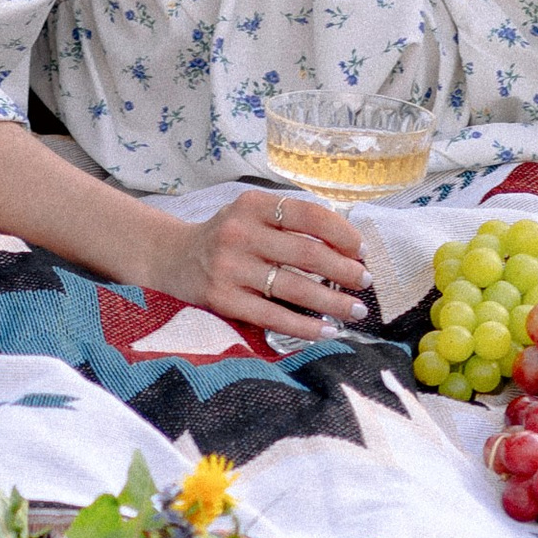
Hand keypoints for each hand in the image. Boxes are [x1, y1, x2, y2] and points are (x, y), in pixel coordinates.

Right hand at [152, 187, 371, 338]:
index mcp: (251, 206)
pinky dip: (306, 327)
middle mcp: (239, 233)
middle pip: (306, 253)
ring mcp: (230, 267)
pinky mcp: (223, 299)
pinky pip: (274, 316)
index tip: (361, 250)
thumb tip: (346, 246)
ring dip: (332, 301)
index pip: (307, 214)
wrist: (172, 259)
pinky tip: (327, 331)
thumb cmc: (226, 238)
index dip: (341, 232)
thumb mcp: (250, 217)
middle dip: (344, 270)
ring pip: (294, 288)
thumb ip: (288, 225)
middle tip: (365, 282)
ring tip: (355, 310)